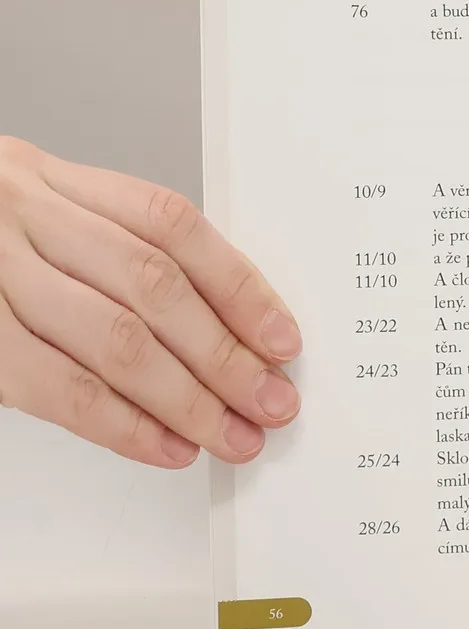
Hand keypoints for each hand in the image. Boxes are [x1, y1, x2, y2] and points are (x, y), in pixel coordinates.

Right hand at [0, 138, 300, 467]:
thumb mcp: (37, 210)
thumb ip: (114, 246)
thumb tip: (224, 322)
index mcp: (54, 181)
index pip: (173, 227)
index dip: (238, 285)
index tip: (283, 339)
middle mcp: (23, 219)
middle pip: (153, 288)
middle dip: (225, 354)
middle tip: (273, 401)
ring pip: (113, 340)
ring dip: (186, 399)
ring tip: (234, 435)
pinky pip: (54, 387)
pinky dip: (120, 424)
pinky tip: (166, 446)